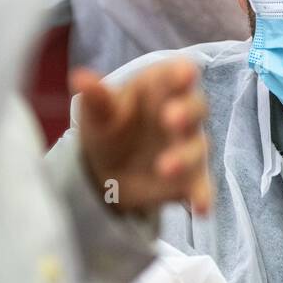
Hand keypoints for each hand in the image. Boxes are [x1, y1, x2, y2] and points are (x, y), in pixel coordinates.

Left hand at [73, 59, 212, 216]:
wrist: (107, 171)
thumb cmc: (109, 127)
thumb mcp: (97, 112)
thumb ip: (96, 97)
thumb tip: (78, 77)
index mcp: (160, 89)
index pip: (177, 74)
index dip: (182, 73)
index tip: (183, 74)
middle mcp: (182, 115)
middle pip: (196, 108)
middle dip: (187, 112)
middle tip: (170, 119)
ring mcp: (188, 147)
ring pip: (196, 148)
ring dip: (184, 157)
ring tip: (164, 168)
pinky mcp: (190, 178)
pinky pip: (201, 186)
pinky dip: (204, 195)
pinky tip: (201, 209)